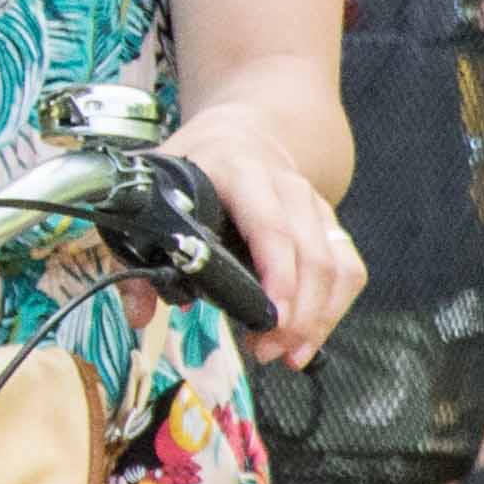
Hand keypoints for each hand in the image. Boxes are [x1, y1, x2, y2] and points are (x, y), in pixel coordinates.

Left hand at [164, 104, 363, 368]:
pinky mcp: (331, 227)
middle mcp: (287, 187)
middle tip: (265, 350)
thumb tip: (138, 314)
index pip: (269, 225)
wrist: (245, 129)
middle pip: (310, 254)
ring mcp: (315, 206)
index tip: (269, 316)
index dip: (276, 273)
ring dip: (319, 318)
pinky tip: (308, 340)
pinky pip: (349, 270)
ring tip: (287, 354)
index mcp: (239, 171)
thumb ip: (134, 250)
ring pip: (337, 266)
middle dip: (296, 312)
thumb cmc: (194, 164)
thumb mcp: (154, 188)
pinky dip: (335, 310)